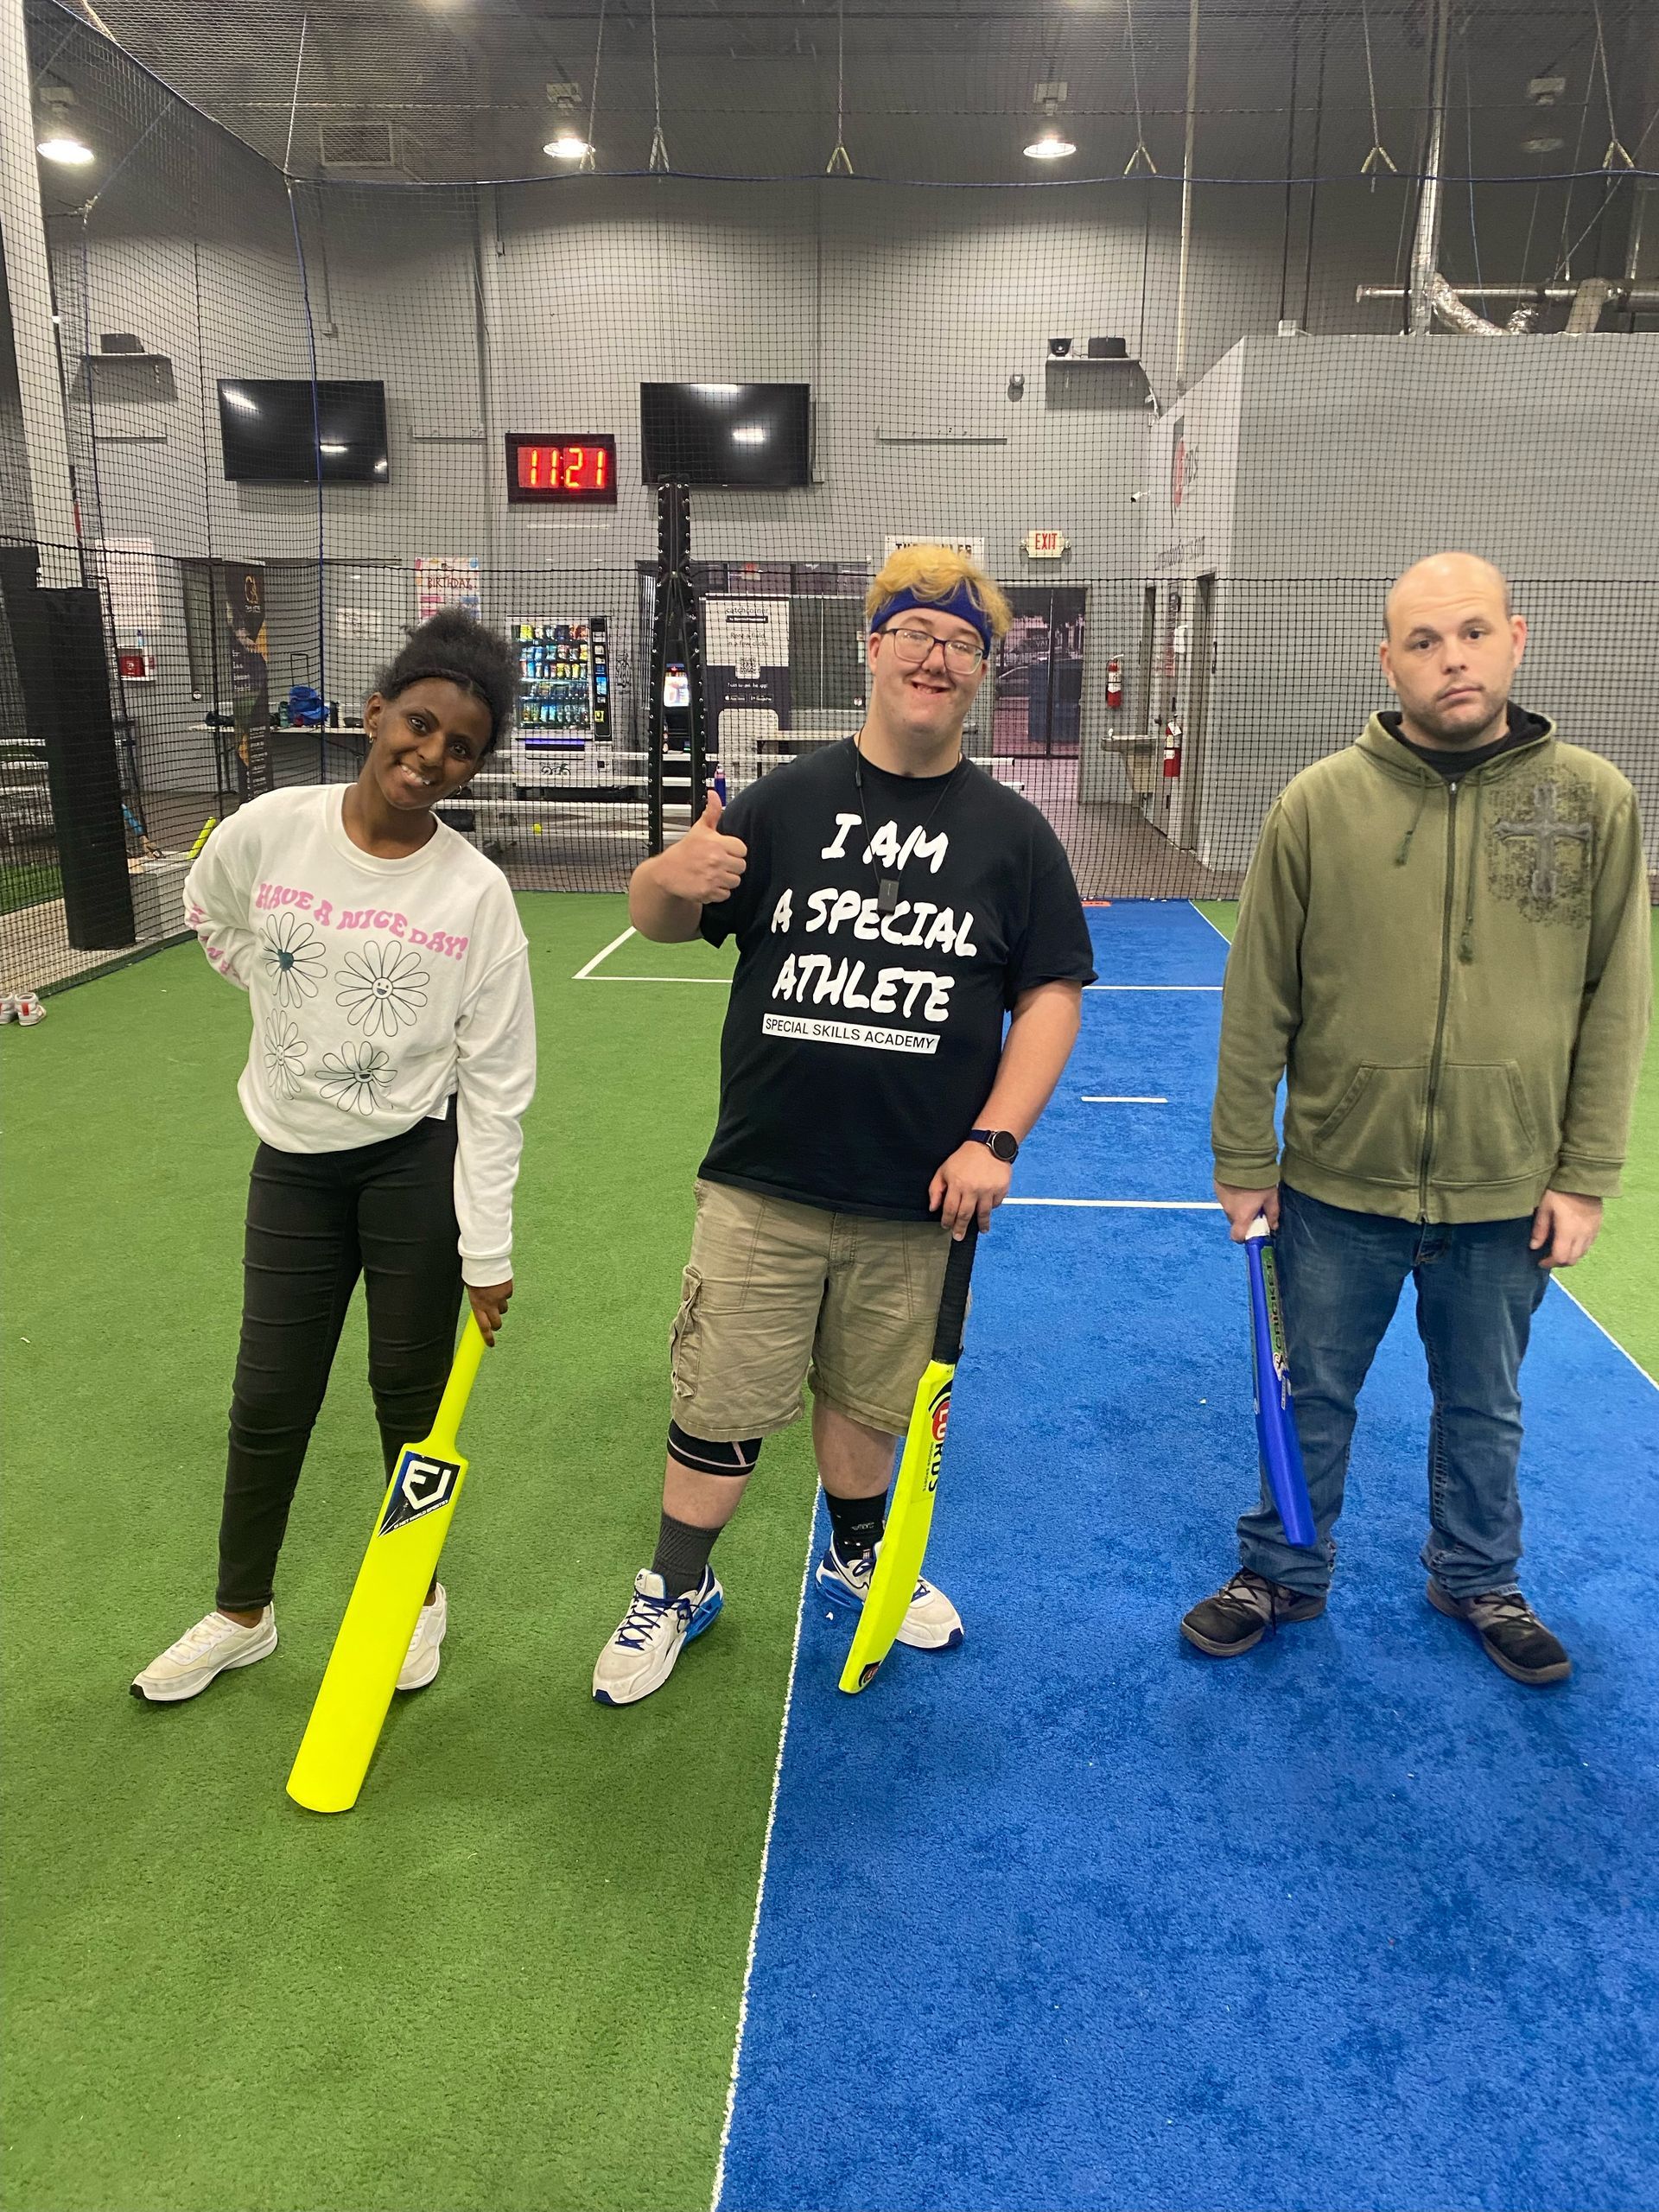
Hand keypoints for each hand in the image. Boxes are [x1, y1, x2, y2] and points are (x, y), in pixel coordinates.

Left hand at [467, 1278, 512, 1345]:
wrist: (485, 1260)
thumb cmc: (474, 1273)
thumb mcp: (471, 1289)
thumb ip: (477, 1301)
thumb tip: (481, 1308)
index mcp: (477, 1304)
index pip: (483, 1326)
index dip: (487, 1337)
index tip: (491, 1344)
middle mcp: (490, 1304)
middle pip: (497, 1323)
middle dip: (496, 1324)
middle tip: (495, 1321)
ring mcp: (500, 1298)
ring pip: (504, 1309)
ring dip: (500, 1306)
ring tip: (495, 1295)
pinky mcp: (508, 1290)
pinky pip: (508, 1295)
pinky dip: (505, 1293)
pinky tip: (499, 1285)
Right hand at [655, 790, 747, 904]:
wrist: (666, 872)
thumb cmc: (684, 851)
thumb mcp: (699, 829)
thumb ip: (711, 812)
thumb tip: (714, 794)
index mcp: (716, 843)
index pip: (742, 849)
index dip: (734, 851)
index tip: (725, 851)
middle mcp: (716, 860)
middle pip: (741, 866)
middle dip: (732, 866)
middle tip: (719, 863)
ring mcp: (713, 877)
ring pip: (735, 881)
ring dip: (727, 879)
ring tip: (714, 873)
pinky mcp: (709, 892)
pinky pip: (725, 894)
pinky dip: (719, 891)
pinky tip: (709, 883)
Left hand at [930, 1142, 1011, 1238]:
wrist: (988, 1145)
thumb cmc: (963, 1158)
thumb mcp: (944, 1170)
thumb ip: (935, 1189)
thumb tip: (933, 1208)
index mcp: (957, 1184)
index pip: (950, 1209)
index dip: (947, 1220)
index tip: (946, 1226)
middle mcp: (973, 1189)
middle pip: (965, 1215)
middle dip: (961, 1228)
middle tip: (959, 1237)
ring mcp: (988, 1190)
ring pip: (983, 1213)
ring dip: (981, 1224)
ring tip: (982, 1230)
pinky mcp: (1001, 1188)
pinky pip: (995, 1204)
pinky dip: (991, 1208)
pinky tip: (988, 1209)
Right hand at [1215, 1178, 1279, 1240]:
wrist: (1242, 1159)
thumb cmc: (1259, 1180)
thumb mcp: (1271, 1197)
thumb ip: (1272, 1213)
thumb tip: (1273, 1226)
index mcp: (1242, 1216)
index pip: (1237, 1236)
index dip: (1244, 1237)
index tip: (1252, 1231)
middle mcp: (1228, 1210)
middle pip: (1235, 1221)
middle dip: (1243, 1217)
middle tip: (1254, 1207)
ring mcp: (1221, 1199)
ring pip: (1230, 1208)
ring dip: (1237, 1205)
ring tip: (1247, 1192)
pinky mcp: (1217, 1188)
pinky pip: (1225, 1197)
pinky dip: (1232, 1195)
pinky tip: (1239, 1185)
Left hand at [1529, 1190, 1601, 1268]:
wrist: (1584, 1177)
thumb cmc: (1560, 1191)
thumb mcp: (1545, 1207)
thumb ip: (1540, 1229)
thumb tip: (1534, 1247)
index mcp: (1568, 1232)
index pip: (1560, 1257)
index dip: (1549, 1263)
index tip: (1540, 1261)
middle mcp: (1583, 1235)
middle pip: (1573, 1260)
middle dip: (1559, 1262)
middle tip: (1548, 1257)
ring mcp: (1592, 1232)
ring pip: (1582, 1254)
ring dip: (1570, 1256)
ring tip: (1558, 1250)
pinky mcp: (1598, 1226)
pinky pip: (1589, 1245)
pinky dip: (1579, 1249)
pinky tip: (1570, 1241)